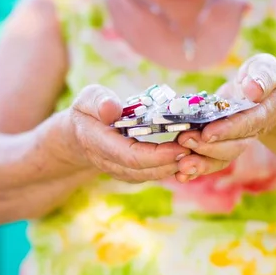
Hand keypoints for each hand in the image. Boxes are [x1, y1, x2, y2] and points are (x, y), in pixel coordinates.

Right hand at [70, 84, 188, 182]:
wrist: (78, 136)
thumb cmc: (87, 112)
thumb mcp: (87, 99)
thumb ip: (98, 102)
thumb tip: (112, 109)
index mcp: (99, 143)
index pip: (130, 156)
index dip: (157, 155)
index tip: (180, 146)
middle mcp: (110, 163)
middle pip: (145, 170)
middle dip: (172, 162)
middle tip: (198, 148)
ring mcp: (120, 171)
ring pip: (150, 175)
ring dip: (174, 166)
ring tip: (197, 152)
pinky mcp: (131, 172)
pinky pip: (152, 173)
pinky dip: (170, 166)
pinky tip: (187, 155)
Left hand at [175, 54, 275, 182]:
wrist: (259, 92)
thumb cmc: (260, 76)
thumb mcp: (266, 68)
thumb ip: (262, 77)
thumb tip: (252, 90)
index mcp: (263, 112)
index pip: (246, 124)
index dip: (227, 130)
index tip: (208, 133)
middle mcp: (251, 131)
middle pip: (232, 146)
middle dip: (208, 147)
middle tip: (185, 141)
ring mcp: (236, 140)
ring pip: (221, 157)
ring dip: (201, 162)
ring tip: (182, 165)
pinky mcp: (222, 144)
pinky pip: (211, 160)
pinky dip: (197, 169)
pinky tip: (181, 175)